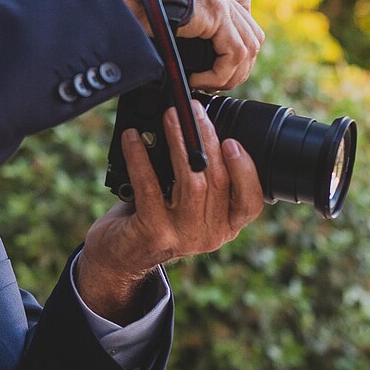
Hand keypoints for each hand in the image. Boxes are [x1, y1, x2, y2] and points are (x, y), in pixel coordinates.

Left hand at [75, 102, 263, 321]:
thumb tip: (199, 126)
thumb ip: (203, 178)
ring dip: (180, 143)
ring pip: (191, 181)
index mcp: (226, 226)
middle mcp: (210, 235)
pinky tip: (133, 138)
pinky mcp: (153, 232)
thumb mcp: (187, 205)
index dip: (246, 170)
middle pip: (218, 181)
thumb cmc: (154, 220)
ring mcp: (182, 236)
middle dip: (207, 139)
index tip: (233, 140)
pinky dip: (140, 157)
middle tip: (193, 111)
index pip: (251, 201)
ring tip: (170, 116)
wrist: (119, 258)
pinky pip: (150, 187)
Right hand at [85, 0, 264, 89]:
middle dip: (239, 66)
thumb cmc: (130, 3)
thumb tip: (183, 63)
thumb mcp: (164, 17)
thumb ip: (183, 30)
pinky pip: (234, 52)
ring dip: (231, 74)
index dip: (237, 51)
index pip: (243, 20)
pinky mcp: (216, 12)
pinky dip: (221, 73)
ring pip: (249, 46)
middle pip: (253, 35)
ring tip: (208, 85)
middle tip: (216, 83)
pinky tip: (199, 80)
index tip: (217, 71)